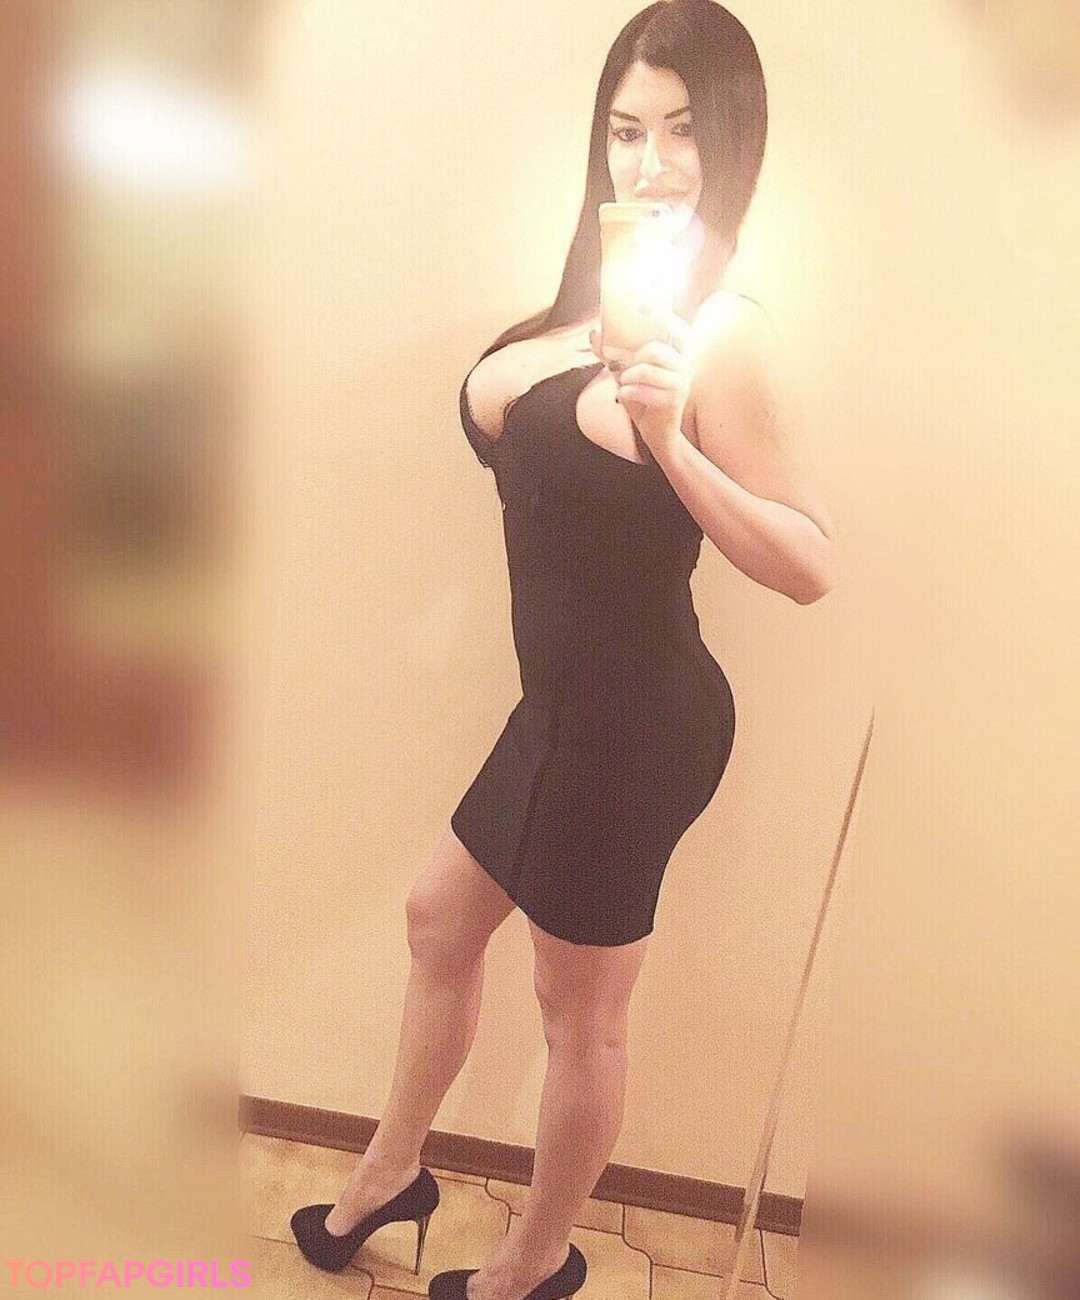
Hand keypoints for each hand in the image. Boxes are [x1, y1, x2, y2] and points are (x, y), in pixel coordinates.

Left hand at [589, 308, 693, 458]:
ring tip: (625, 383)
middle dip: (634, 357)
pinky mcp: (674, 401)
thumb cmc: (643, 398)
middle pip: (655, 349)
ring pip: (647, 370)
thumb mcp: (625, 373)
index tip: (640, 303)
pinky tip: (624, 396)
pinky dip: (628, 392)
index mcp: (676, 353)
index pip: (675, 327)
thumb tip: (594, 332)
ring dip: (629, 377)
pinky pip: (644, 391)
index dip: (661, 315)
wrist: (656, 432)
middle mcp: (683, 365)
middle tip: (625, 367)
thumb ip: (610, 353)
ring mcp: (681, 383)